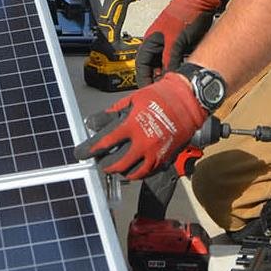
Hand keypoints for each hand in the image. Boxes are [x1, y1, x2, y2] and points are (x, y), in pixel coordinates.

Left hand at [73, 72, 207, 180]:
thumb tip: (96, 122)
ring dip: (121, 173)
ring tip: (116, 169)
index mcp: (132, 125)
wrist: (188, 100)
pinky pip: (148, 172)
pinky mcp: (165, 157)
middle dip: (105, 166)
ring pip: (133, 174)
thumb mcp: (133, 98)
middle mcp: (143, 142)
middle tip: (100, 163)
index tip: (82, 153)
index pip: (105, 143)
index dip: (91, 150)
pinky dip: (138, 173)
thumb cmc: (160, 96)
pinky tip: (133, 168)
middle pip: (117, 164)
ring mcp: (155, 152)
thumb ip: (114, 112)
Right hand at [135, 0, 218, 85]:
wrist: (199, 2)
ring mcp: (169, 44)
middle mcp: (158, 44)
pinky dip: (178, 68)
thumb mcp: (175, 43)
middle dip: (157, 79)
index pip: (142, 66)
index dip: (144, 80)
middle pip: (153, 68)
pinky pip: (176, 61)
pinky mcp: (180, 45)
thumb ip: (170, 62)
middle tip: (162, 90)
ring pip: (165, 65)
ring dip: (168, 74)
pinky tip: (183, 72)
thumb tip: (168, 78)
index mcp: (150, 42)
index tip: (149, 91)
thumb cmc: (185, 14)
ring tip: (173, 84)